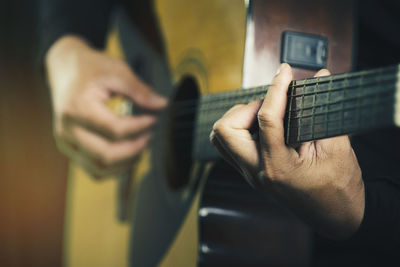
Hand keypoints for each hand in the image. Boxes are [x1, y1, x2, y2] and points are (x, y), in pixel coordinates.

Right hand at [45, 35, 166, 176]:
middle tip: (150, 137)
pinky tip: (128, 155)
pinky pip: (94, 170)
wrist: (64, 69)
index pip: (114, 130)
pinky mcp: (70, 149)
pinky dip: (114, 168)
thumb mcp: (116, 70)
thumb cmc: (89, 68)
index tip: (153, 119)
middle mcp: (67, 129)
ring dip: (126, 163)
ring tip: (141, 146)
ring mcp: (66, 142)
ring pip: (100, 168)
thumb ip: (139, 90)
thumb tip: (162, 104)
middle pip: (106, 154)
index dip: (139, 127)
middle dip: (135, 149)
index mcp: (77, 108)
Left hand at [210, 63, 364, 238]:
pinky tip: (261, 125)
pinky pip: (230, 147)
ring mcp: (251, 175)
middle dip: (244, 108)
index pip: (267, 120)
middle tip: (270, 103)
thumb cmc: (340, 189)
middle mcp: (257, 172)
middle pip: (224, 131)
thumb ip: (322, 112)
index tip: (284, 71)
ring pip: (220, 140)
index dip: (276, 88)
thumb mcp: (336, 149)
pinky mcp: (251, 173)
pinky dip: (240, 129)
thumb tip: (318, 77)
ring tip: (263, 113)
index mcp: (279, 168)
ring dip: (237, 119)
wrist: (336, 217)